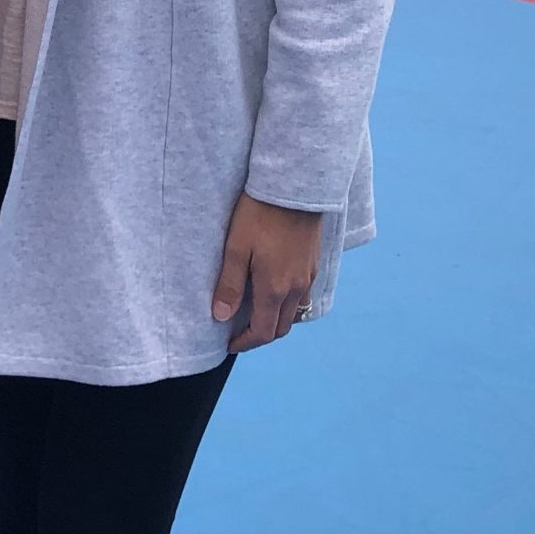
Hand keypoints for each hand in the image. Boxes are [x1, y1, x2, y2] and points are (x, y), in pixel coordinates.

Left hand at [213, 194, 322, 350]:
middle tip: (239, 332)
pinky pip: (302, 296)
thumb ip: (230, 285)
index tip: (229, 344)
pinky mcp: (313, 264)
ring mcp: (308, 277)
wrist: (294, 188)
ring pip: (294, 313)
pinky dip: (287, 305)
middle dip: (260, 335)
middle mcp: (296, 288)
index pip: (263, 332)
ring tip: (254, 313)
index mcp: (275, 289)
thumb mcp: (236, 248)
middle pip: (281, 328)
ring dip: (275, 320)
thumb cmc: (259, 215)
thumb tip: (221, 317)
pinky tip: (273, 291)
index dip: (245, 343)